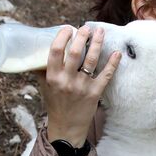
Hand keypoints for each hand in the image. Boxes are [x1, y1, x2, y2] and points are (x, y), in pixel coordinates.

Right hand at [42, 24, 121, 146]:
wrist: (66, 128)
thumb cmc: (55, 104)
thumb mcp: (45, 87)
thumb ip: (43, 70)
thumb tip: (38, 50)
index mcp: (52, 77)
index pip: (55, 51)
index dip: (62, 36)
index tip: (68, 28)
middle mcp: (66, 81)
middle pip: (74, 52)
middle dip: (82, 36)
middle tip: (86, 27)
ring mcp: (82, 87)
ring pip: (91, 60)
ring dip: (97, 43)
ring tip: (100, 31)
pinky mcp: (95, 93)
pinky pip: (106, 75)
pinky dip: (113, 63)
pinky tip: (117, 53)